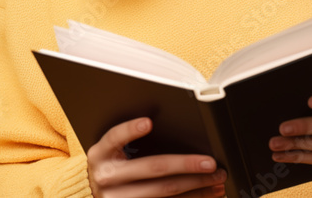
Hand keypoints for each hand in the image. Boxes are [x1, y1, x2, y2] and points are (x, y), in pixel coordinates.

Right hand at [87, 116, 227, 196]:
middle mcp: (107, 177)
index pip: (115, 137)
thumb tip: (161, 124)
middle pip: (153, 168)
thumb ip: (127, 138)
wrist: (94, 193)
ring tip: (217, 179)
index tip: (148, 122)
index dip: (130, 129)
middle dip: (186, 164)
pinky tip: (207, 194)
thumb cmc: (109, 166)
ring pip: (165, 191)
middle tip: (210, 162)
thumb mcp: (109, 150)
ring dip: (196, 186)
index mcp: (100, 155)